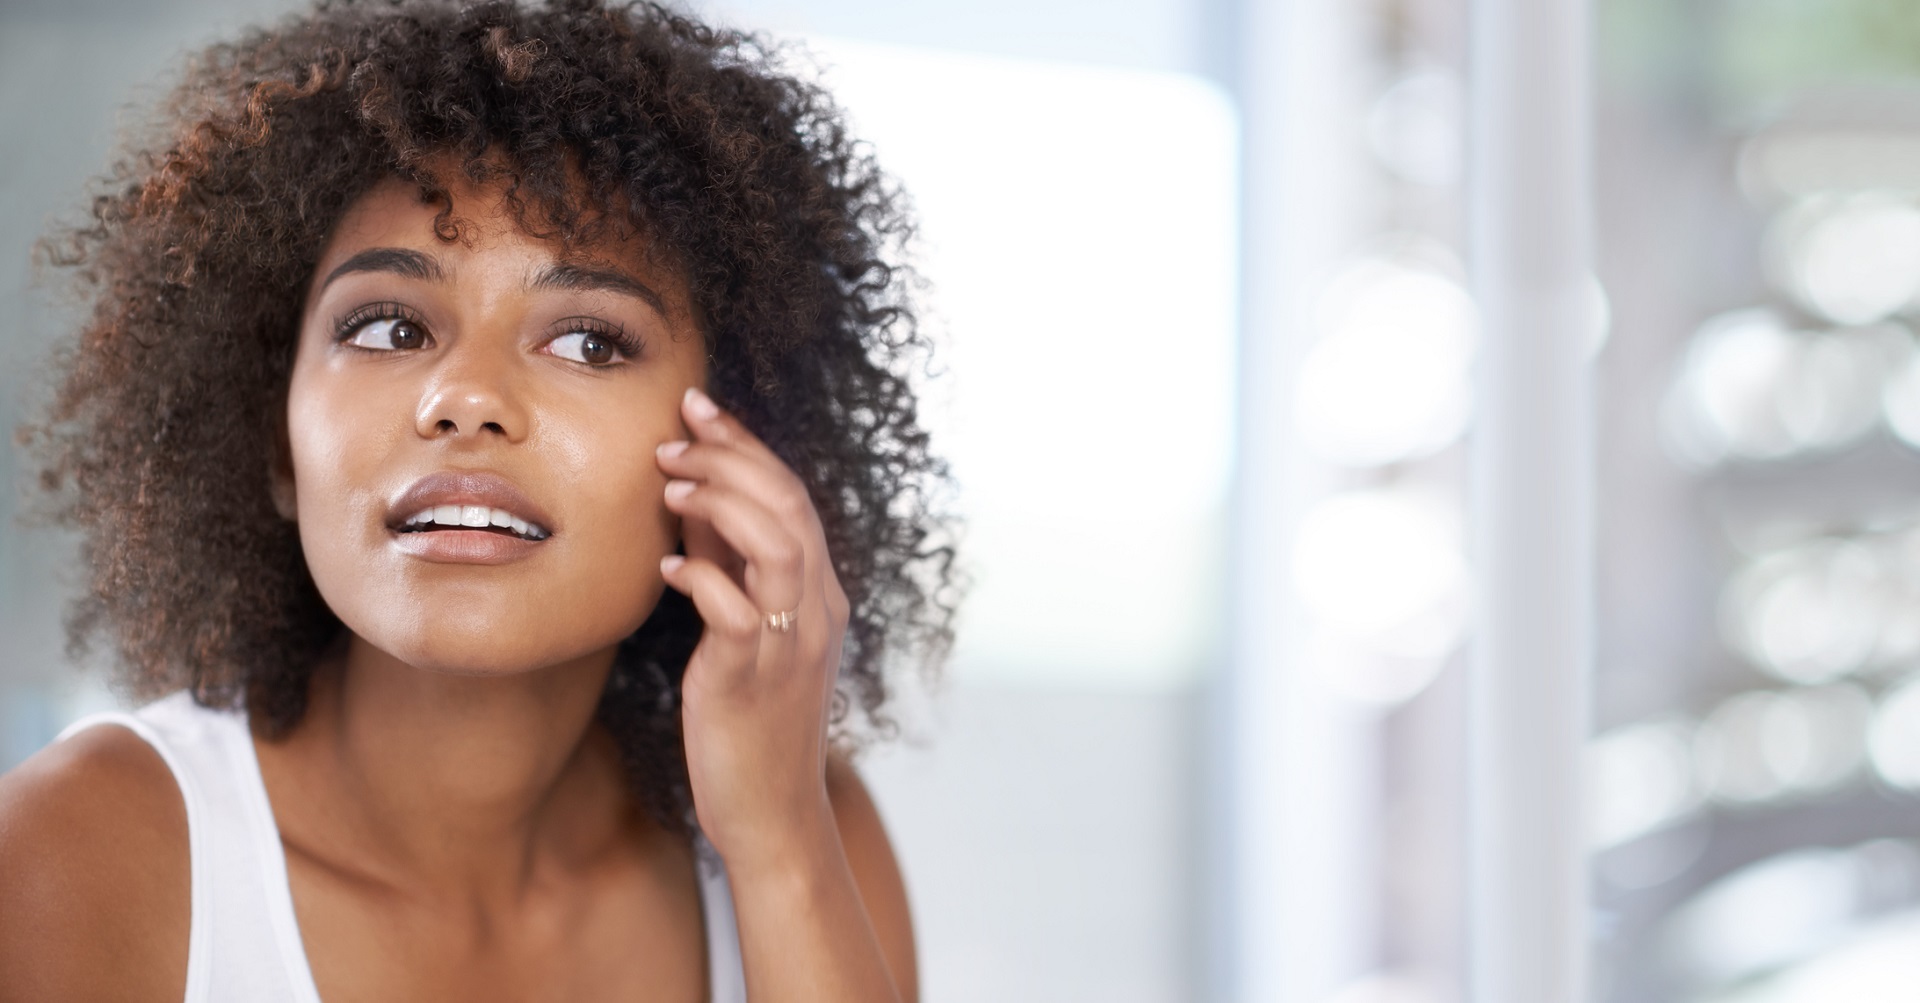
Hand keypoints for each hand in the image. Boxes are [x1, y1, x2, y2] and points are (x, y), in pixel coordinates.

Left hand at [655, 386, 851, 870]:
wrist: (771, 810)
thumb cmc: (752, 721)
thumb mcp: (747, 632)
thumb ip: (732, 570)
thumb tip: (697, 507)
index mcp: (821, 593)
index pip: (793, 496)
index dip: (747, 445)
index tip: (700, 407)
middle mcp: (817, 610)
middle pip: (788, 505)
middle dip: (731, 457)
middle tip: (674, 432)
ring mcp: (790, 643)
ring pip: (776, 544)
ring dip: (720, 502)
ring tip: (668, 483)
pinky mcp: (752, 677)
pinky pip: (734, 610)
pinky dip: (700, 577)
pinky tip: (665, 565)